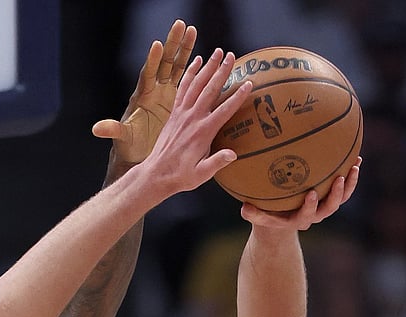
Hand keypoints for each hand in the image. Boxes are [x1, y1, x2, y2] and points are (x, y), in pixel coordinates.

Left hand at [93, 19, 196, 165]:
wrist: (142, 154)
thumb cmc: (130, 146)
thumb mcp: (123, 138)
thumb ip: (112, 130)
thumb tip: (96, 129)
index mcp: (142, 97)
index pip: (148, 75)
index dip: (152, 61)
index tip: (157, 44)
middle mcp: (153, 90)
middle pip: (164, 63)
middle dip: (172, 44)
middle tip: (180, 25)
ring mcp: (164, 92)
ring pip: (175, 66)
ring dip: (184, 49)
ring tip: (192, 29)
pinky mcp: (174, 98)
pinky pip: (185, 78)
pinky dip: (193, 66)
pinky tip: (203, 54)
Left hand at [138, 48, 252, 197]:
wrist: (156, 174)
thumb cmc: (181, 176)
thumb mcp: (200, 174)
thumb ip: (216, 163)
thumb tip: (233, 154)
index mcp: (202, 132)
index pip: (224, 110)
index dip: (237, 97)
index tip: (250, 83)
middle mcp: (192, 119)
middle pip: (209, 90)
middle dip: (222, 71)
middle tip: (232, 55)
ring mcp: (182, 114)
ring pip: (196, 85)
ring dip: (207, 67)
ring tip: (218, 52)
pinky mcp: (174, 113)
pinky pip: (182, 89)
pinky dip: (189, 74)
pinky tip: (196, 62)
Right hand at [241, 157, 361, 230]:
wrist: (280, 220)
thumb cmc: (266, 214)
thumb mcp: (256, 216)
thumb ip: (251, 214)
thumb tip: (245, 207)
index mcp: (299, 219)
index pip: (307, 214)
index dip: (311, 205)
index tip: (311, 193)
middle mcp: (315, 214)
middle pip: (330, 207)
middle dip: (336, 194)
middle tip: (339, 178)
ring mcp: (324, 206)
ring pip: (341, 198)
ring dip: (350, 183)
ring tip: (354, 166)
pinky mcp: (330, 197)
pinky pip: (344, 188)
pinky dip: (350, 175)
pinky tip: (356, 159)